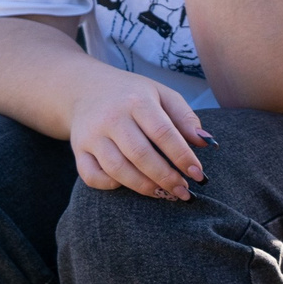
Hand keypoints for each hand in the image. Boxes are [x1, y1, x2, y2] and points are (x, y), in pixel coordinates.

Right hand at [66, 71, 209, 199]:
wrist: (86, 89)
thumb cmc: (133, 95)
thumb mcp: (162, 94)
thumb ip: (185, 117)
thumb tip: (205, 142)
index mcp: (137, 101)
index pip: (163, 133)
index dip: (183, 156)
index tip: (199, 174)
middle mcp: (111, 118)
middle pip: (140, 155)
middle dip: (165, 177)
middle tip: (185, 192)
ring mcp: (91, 135)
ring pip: (117, 169)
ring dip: (143, 186)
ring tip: (165, 194)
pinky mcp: (77, 149)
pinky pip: (91, 176)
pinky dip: (111, 185)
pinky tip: (129, 185)